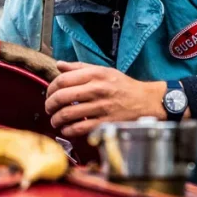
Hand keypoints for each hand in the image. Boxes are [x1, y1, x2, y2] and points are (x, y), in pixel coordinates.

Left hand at [45, 61, 166, 137]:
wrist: (147, 102)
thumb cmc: (124, 86)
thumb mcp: (104, 71)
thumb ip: (80, 68)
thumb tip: (59, 65)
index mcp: (95, 75)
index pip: (62, 80)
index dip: (50, 89)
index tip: (49, 94)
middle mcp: (97, 89)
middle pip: (61, 97)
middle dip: (50, 105)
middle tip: (49, 109)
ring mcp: (101, 107)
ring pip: (67, 114)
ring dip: (56, 120)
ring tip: (55, 121)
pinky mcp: (105, 123)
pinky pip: (79, 128)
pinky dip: (68, 130)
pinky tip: (66, 130)